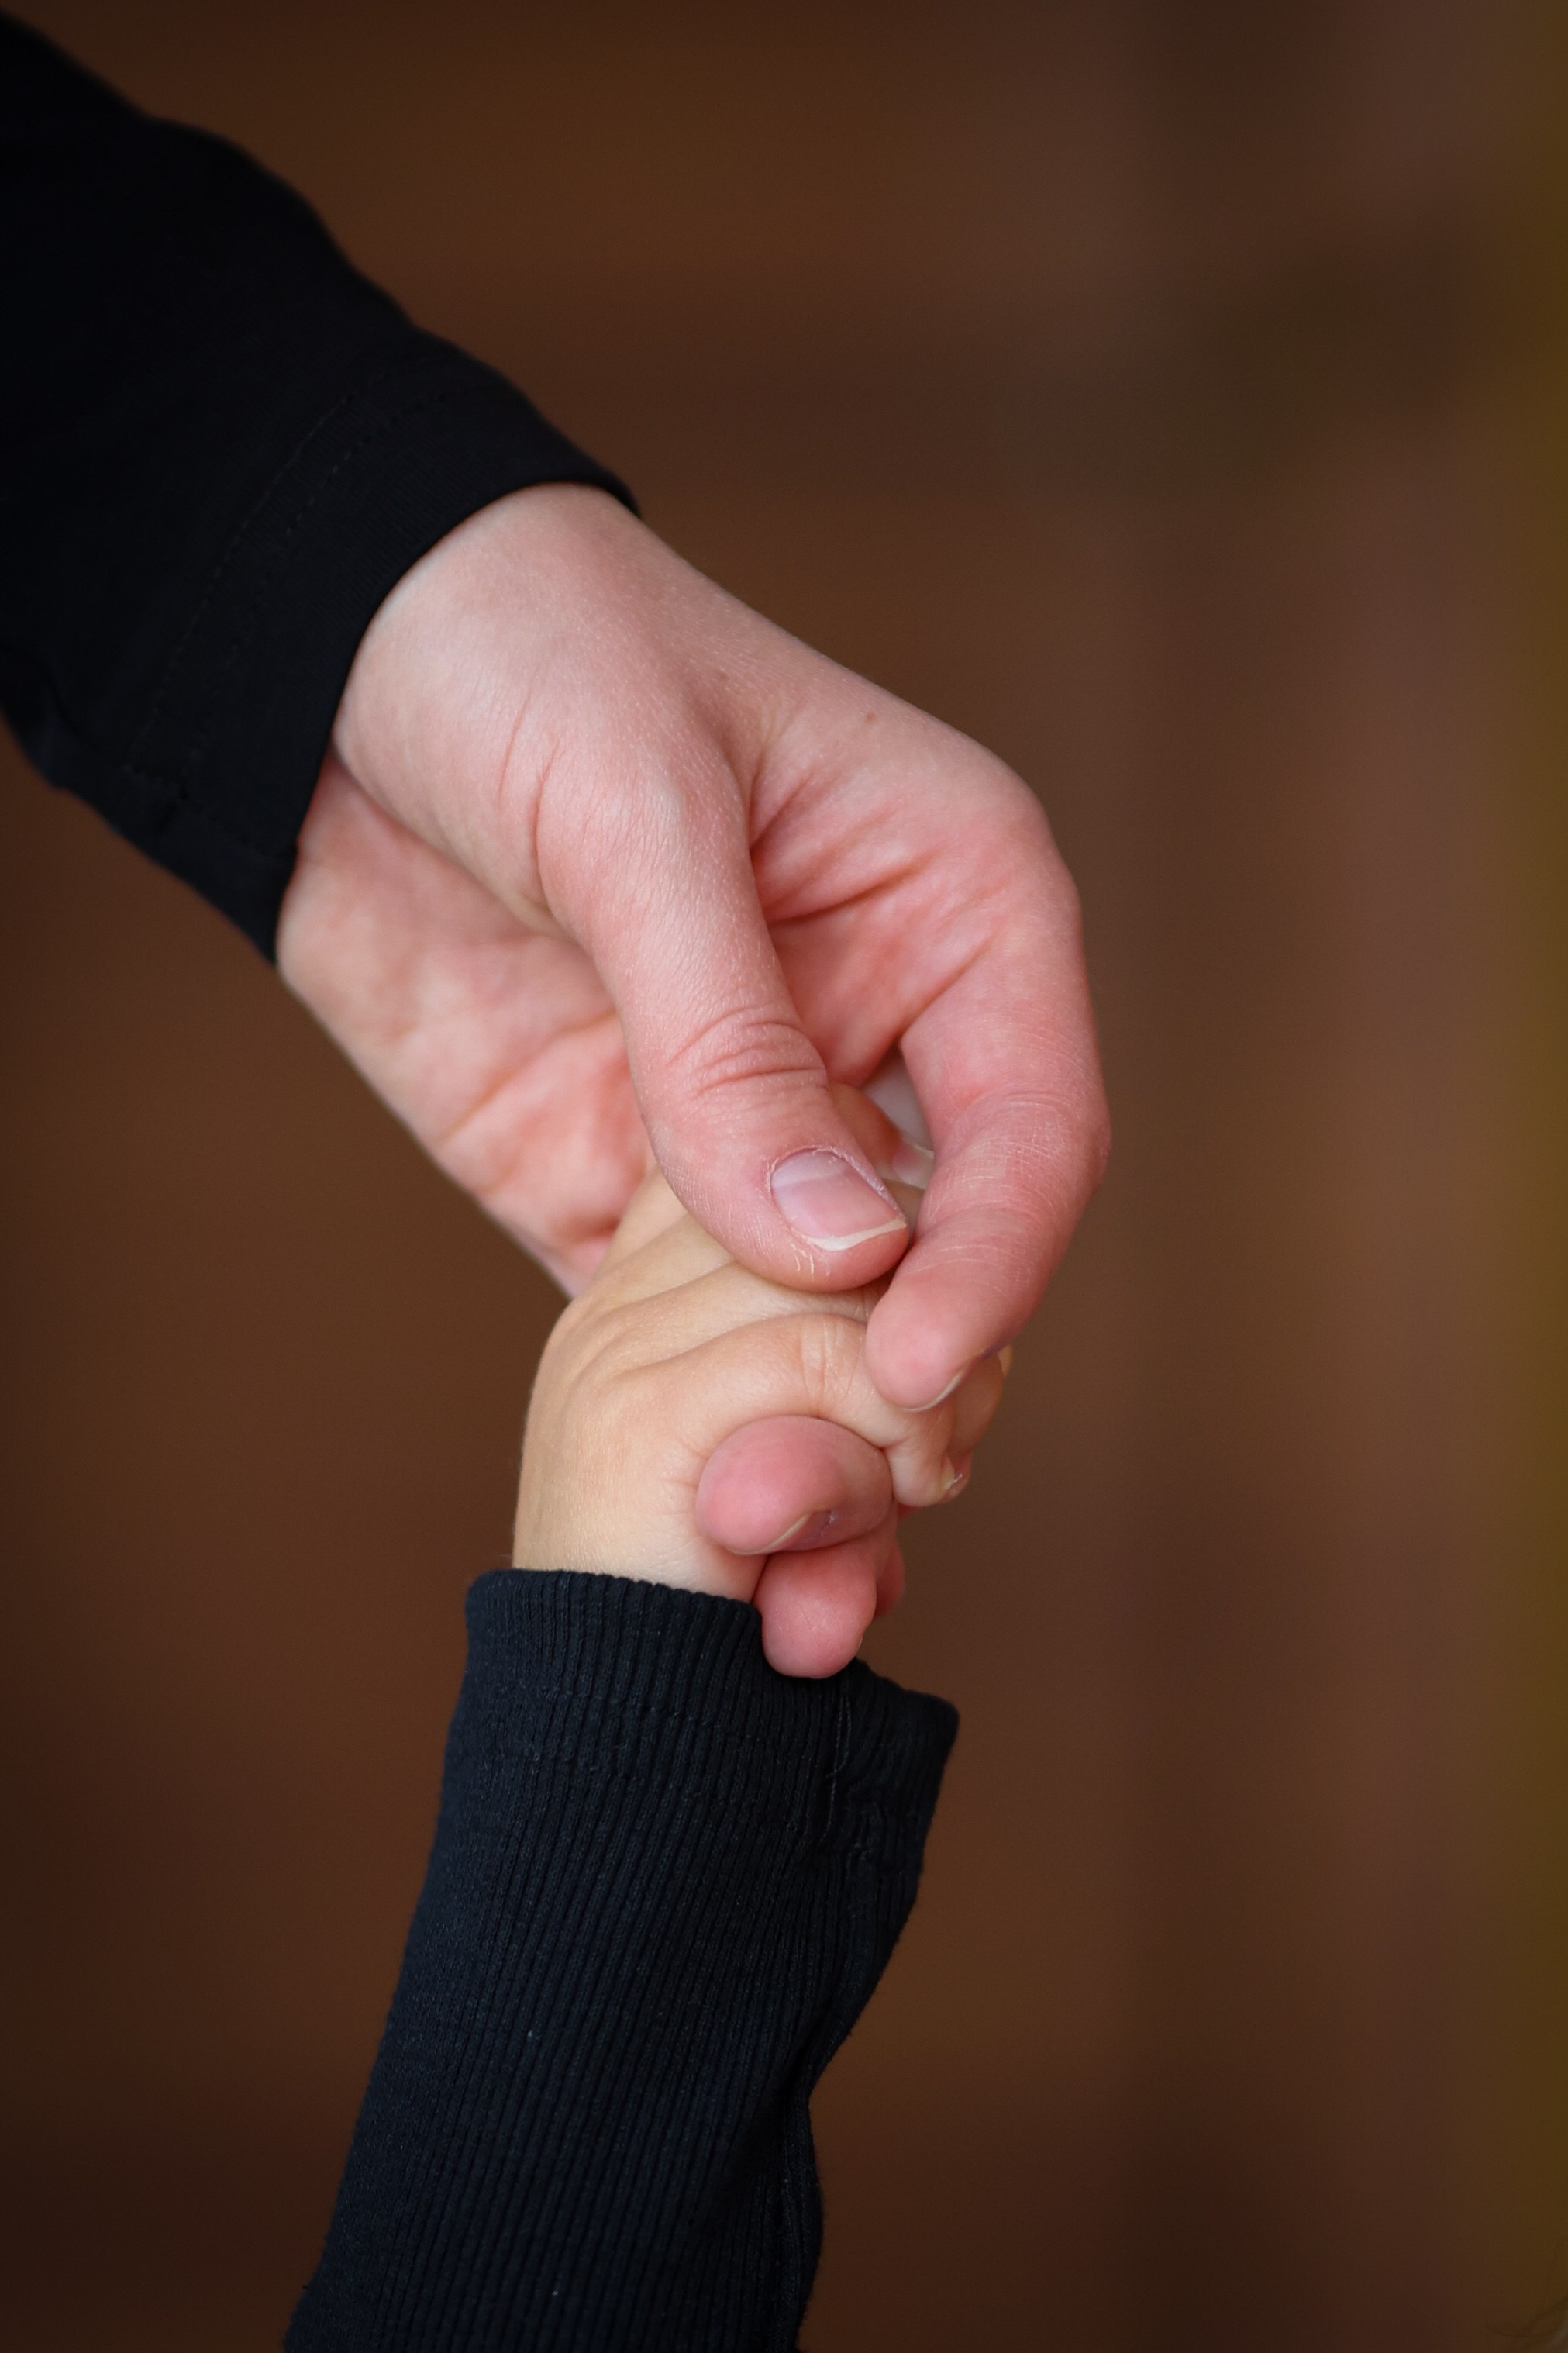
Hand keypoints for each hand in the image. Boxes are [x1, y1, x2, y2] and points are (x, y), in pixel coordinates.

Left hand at [277, 485, 1108, 1399]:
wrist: (320, 658)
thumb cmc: (523, 649)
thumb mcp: (633, 811)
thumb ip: (728, 1033)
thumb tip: (838, 1251)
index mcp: (956, 901)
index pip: (1030, 1122)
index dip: (993, 1259)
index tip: (914, 1374)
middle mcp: (883, 1025)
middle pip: (954, 1246)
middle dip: (921, 1373)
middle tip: (856, 1482)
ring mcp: (754, 1117)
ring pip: (832, 1315)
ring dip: (814, 1425)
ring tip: (769, 1526)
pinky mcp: (631, 1178)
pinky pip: (689, 1324)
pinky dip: (695, 1406)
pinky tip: (679, 1481)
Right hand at [513, 1093, 1005, 1675]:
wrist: (637, 1777)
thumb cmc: (748, 1634)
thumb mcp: (827, 1480)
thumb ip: (868, 1381)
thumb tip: (962, 1318)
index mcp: (656, 1285)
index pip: (818, 1176)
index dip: (904, 1277)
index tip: (911, 1405)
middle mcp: (626, 1290)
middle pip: (856, 1210)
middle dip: (936, 1346)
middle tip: (924, 1470)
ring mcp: (620, 1341)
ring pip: (861, 1279)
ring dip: (917, 1418)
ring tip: (880, 1522)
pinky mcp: (639, 1412)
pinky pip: (839, 1360)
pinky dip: (888, 1458)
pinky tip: (857, 1558)